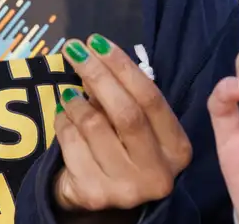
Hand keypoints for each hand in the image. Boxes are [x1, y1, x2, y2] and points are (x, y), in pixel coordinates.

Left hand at [52, 35, 191, 213]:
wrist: (102, 196)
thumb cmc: (124, 148)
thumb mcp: (135, 122)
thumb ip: (122, 93)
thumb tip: (93, 56)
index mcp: (176, 148)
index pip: (151, 98)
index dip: (122, 66)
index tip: (97, 42)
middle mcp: (157, 173)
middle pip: (125, 113)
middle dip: (97, 74)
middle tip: (74, 48)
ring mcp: (126, 188)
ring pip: (93, 126)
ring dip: (75, 101)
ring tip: (69, 94)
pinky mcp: (94, 195)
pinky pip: (71, 143)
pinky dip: (62, 121)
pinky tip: (64, 116)